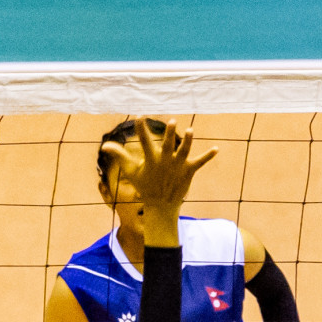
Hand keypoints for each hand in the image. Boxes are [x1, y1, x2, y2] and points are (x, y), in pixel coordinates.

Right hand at [100, 118, 216, 246]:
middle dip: (170, 134)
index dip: (141, 129)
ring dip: (188, 141)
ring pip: (185, 151)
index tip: (139, 116)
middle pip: (168, 145)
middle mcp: (165, 161)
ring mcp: (178, 166)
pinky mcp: (189, 171)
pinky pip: (200, 162)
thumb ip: (120, 156)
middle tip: (172, 122)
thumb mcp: (131, 171)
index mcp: (151, 159)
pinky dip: (208, 156)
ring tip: (190, 130)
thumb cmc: (145, 185)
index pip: (144, 142)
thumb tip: (105, 146)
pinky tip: (217, 149)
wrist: (160, 205)